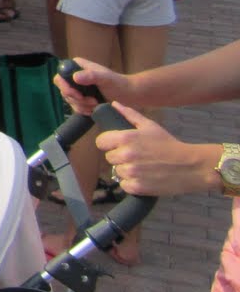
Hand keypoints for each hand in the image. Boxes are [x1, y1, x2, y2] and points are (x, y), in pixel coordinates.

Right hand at [54, 58, 128, 114]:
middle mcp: (74, 76)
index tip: (77, 95)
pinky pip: (75, 107)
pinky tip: (93, 110)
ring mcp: (78, 88)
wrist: (129, 95)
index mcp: (77, 67)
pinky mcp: (82, 99)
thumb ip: (91, 76)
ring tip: (96, 105)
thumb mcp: (106, 78)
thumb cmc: (119, 83)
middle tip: (92, 102)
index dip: (64, 87)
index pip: (60, 76)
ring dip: (81, 106)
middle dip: (76, 99)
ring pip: (69, 100)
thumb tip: (75, 77)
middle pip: (63, 90)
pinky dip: (83, 110)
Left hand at [98, 105, 220, 196]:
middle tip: (137, 157)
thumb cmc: (170, 144)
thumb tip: (114, 104)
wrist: (191, 166)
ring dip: (127, 171)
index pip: (100, 142)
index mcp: (125, 138)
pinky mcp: (137, 187)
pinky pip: (125, 185)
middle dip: (120, 157)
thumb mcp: (150, 126)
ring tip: (143, 168)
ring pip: (117, 172)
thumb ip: (130, 114)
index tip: (118, 146)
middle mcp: (125, 155)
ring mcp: (131, 172)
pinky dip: (132, 184)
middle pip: (109, 158)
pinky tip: (145, 178)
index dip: (109, 144)